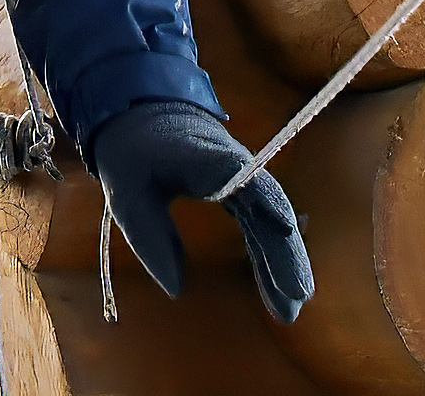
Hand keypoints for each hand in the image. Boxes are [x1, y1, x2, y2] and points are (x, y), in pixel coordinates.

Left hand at [85, 99, 313, 323]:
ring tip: (291, 310)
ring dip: (284, 262)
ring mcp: (242, 178)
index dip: (264, 198)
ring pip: (272, 220)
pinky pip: (262, 227)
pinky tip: (278, 296)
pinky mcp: (242, 193)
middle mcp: (233, 165)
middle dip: (285, 249)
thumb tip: (177, 290)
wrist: (142, 112)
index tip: (285, 227)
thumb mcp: (126, 192)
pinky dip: (270, 260)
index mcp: (204, 155)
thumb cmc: (134, 151)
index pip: (240, 176)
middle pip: (269, 206)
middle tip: (298, 294)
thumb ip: (150, 237)